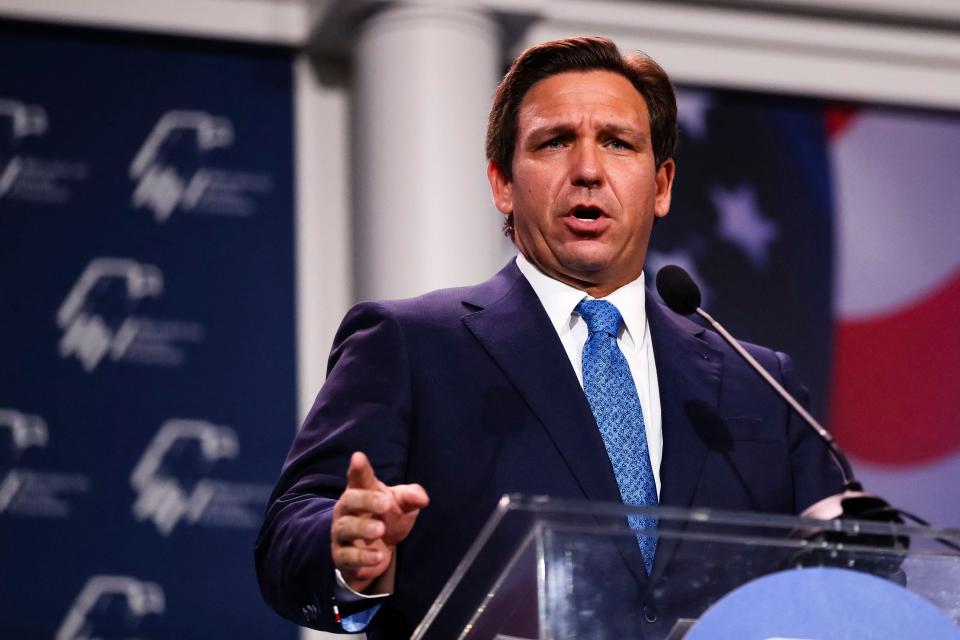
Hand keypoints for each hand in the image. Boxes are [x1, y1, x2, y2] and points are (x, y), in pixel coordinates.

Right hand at [331, 451, 428, 593]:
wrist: (378, 553)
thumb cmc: (387, 518)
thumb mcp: (402, 505)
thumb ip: (412, 497)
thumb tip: (423, 499)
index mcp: (361, 492)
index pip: (358, 478)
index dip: (358, 468)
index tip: (358, 457)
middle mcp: (346, 510)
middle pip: (349, 500)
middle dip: (365, 500)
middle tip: (385, 503)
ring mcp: (342, 534)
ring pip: (345, 528)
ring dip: (362, 528)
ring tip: (380, 530)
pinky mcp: (342, 557)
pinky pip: (348, 557)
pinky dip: (363, 557)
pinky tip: (379, 556)